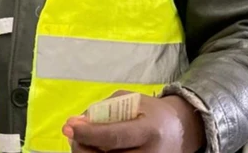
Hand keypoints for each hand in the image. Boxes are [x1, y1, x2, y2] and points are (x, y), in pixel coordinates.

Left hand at [63, 92, 204, 152]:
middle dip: (82, 146)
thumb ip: (103, 109)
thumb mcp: (130, 100)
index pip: (113, 136)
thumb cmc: (150, 112)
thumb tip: (77, 122)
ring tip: (80, 140)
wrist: (178, 131)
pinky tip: (92, 148)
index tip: (69, 125)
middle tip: (71, 133)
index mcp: (148, 130)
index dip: (88, 132)